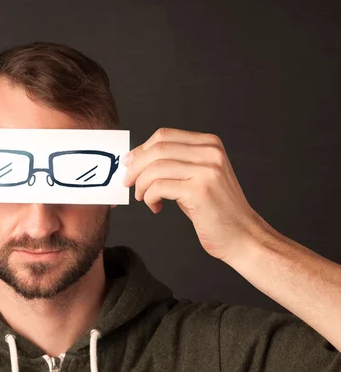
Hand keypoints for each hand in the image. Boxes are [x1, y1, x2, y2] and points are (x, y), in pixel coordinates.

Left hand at [122, 127, 265, 262]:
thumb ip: (174, 163)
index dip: (141, 149)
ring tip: (143, 198)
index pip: (164, 136)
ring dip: (141, 185)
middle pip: (157, 149)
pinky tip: (156, 206)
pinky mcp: (199, 191)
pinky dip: (149, 197)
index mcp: (210, 144)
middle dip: (135, 167)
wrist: (242, 235)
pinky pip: (158, 187)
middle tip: (128, 183)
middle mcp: (210, 153)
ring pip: (155, 168)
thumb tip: (136, 158)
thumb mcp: (197, 176)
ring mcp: (207, 171)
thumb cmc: (215, 210)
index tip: (128, 163)